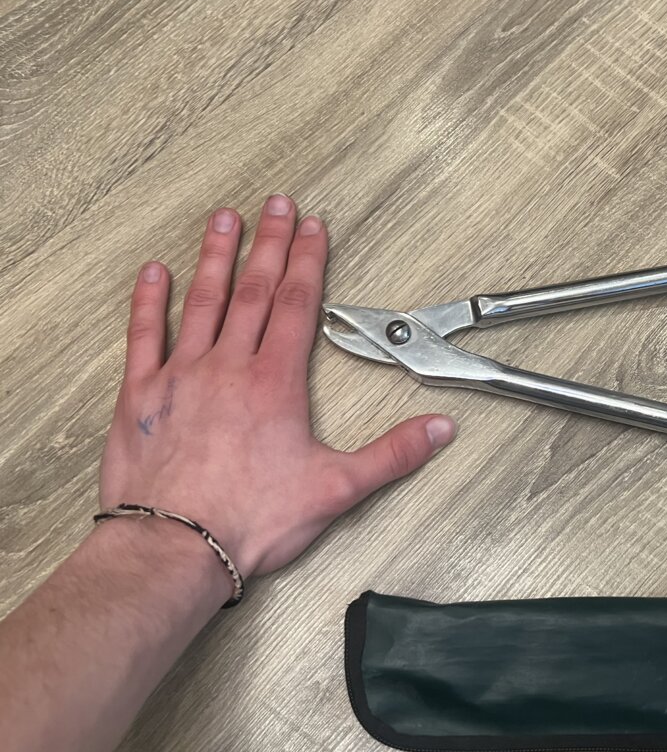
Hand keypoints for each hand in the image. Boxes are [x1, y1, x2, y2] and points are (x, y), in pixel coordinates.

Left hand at [98, 195, 454, 577]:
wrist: (175, 548)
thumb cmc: (251, 520)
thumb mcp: (337, 489)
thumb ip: (392, 453)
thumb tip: (441, 429)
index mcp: (275, 382)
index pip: (297, 305)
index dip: (309, 261)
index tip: (314, 227)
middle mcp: (228, 366)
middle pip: (253, 290)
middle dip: (270, 244)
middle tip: (278, 203)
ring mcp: (180, 376)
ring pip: (201, 301)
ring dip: (215, 256)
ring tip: (224, 219)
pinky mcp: (140, 396)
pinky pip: (143, 336)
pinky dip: (148, 301)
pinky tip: (153, 273)